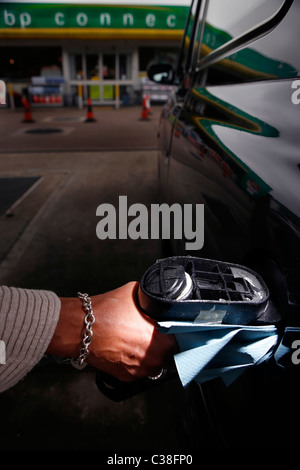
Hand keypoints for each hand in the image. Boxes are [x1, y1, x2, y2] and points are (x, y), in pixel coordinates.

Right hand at [47, 282, 177, 381]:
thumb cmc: (105, 312)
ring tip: (139, 339)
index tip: (176, 328)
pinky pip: (141, 370)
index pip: (184, 341)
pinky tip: (128, 347)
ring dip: (152, 354)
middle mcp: (153, 359)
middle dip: (166, 343)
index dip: (181, 333)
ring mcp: (140, 371)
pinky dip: (138, 360)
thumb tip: (157, 300)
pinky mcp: (127, 378)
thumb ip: (151, 299)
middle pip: (171, 354)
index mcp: (161, 340)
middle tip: (156, 331)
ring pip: (156, 364)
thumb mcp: (135, 293)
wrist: (80, 328)